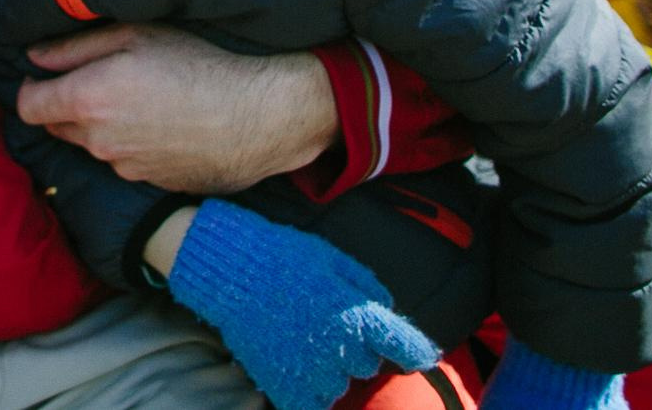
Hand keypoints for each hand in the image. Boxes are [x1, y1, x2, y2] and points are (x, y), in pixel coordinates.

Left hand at [18, 24, 334, 192]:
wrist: (260, 113)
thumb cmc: (200, 61)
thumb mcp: (136, 34)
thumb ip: (74, 48)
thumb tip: (35, 58)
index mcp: (87, 100)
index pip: (29, 107)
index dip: (34, 88)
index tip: (49, 73)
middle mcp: (98, 142)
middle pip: (58, 128)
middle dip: (68, 105)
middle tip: (103, 78)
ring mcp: (125, 168)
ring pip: (95, 145)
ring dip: (104, 125)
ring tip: (144, 98)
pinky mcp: (152, 184)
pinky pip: (127, 161)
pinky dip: (134, 144)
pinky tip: (165, 122)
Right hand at [162, 199, 440, 409]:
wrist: (228, 272)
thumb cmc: (280, 257)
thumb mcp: (331, 257)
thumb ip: (366, 284)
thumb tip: (386, 308)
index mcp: (356, 315)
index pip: (404, 344)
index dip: (417, 351)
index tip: (423, 356)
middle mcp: (341, 348)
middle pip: (367, 364)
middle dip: (356, 348)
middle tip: (329, 325)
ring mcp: (312, 370)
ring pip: (340, 385)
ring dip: (331, 369)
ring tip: (307, 343)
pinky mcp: (284, 385)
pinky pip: (311, 404)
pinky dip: (309, 392)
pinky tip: (298, 371)